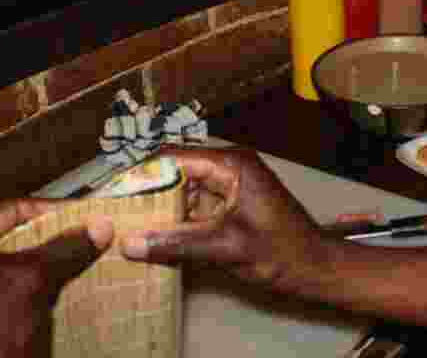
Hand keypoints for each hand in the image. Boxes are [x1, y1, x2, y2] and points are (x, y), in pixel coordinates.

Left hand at [0, 199, 113, 357]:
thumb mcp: (31, 283)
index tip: (85, 215)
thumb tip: (101, 225)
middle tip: (91, 235)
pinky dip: (41, 289)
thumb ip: (64, 249)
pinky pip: (13, 293)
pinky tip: (72, 289)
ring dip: (51, 264)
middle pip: (12, 238)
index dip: (49, 211)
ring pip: (16, 267)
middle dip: (53, 238)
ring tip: (88, 260)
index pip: (6, 212)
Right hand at [120, 145, 330, 291]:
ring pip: (180, 189)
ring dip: (156, 206)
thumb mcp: (226, 247)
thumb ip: (177, 243)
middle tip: (109, 209)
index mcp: (231, 164)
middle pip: (174, 171)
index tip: (108, 190)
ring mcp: (229, 185)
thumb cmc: (283, 252)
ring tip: (122, 222)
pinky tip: (150, 235)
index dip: (138, 172)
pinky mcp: (229, 204)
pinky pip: (193, 205)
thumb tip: (129, 243)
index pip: (173, 157)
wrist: (318, 268)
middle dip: (143, 190)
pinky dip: (173, 219)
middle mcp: (228, 166)